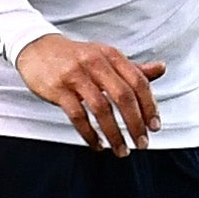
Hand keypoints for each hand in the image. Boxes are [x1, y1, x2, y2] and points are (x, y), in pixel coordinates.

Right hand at [16, 31, 167, 152]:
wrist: (37, 47)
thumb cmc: (76, 56)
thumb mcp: (105, 57)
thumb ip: (133, 67)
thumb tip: (161, 69)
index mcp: (111, 55)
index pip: (138, 82)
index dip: (149, 106)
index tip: (155, 126)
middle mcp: (95, 63)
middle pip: (123, 96)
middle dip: (135, 124)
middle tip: (142, 143)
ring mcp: (76, 75)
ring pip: (101, 109)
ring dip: (114, 134)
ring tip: (121, 150)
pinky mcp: (58, 89)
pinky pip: (77, 116)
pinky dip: (89, 134)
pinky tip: (97, 145)